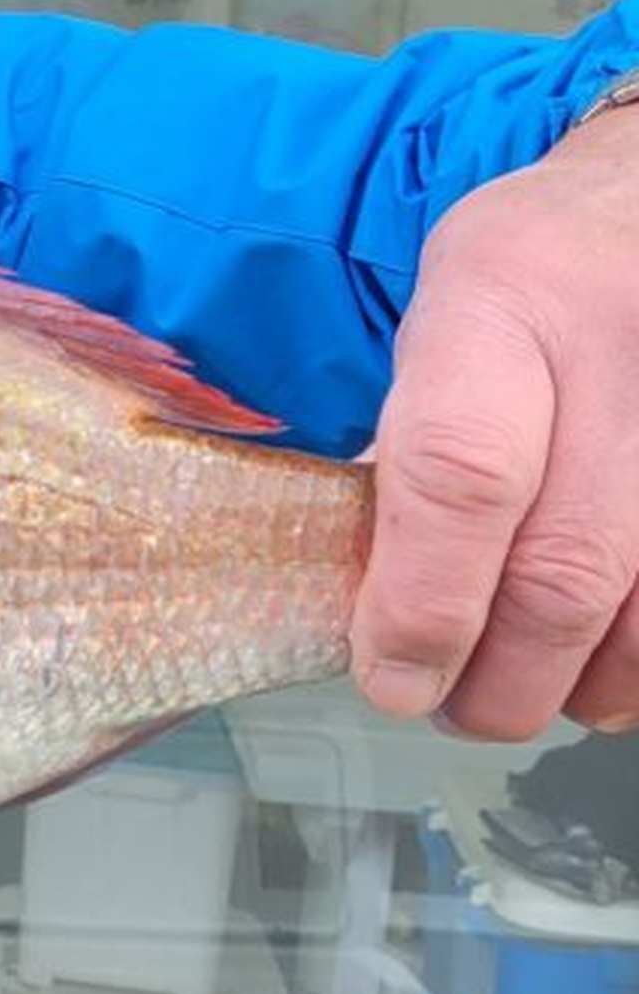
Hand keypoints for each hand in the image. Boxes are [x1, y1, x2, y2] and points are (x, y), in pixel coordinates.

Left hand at [350, 107, 638, 739]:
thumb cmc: (528, 283)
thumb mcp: (442, 317)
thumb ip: (413, 444)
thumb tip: (378, 604)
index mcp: (502, 299)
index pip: (461, 472)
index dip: (425, 602)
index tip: (392, 677)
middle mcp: (619, 354)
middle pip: (568, 568)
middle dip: (502, 677)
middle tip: (455, 709)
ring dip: (583, 686)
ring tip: (527, 696)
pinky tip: (606, 670)